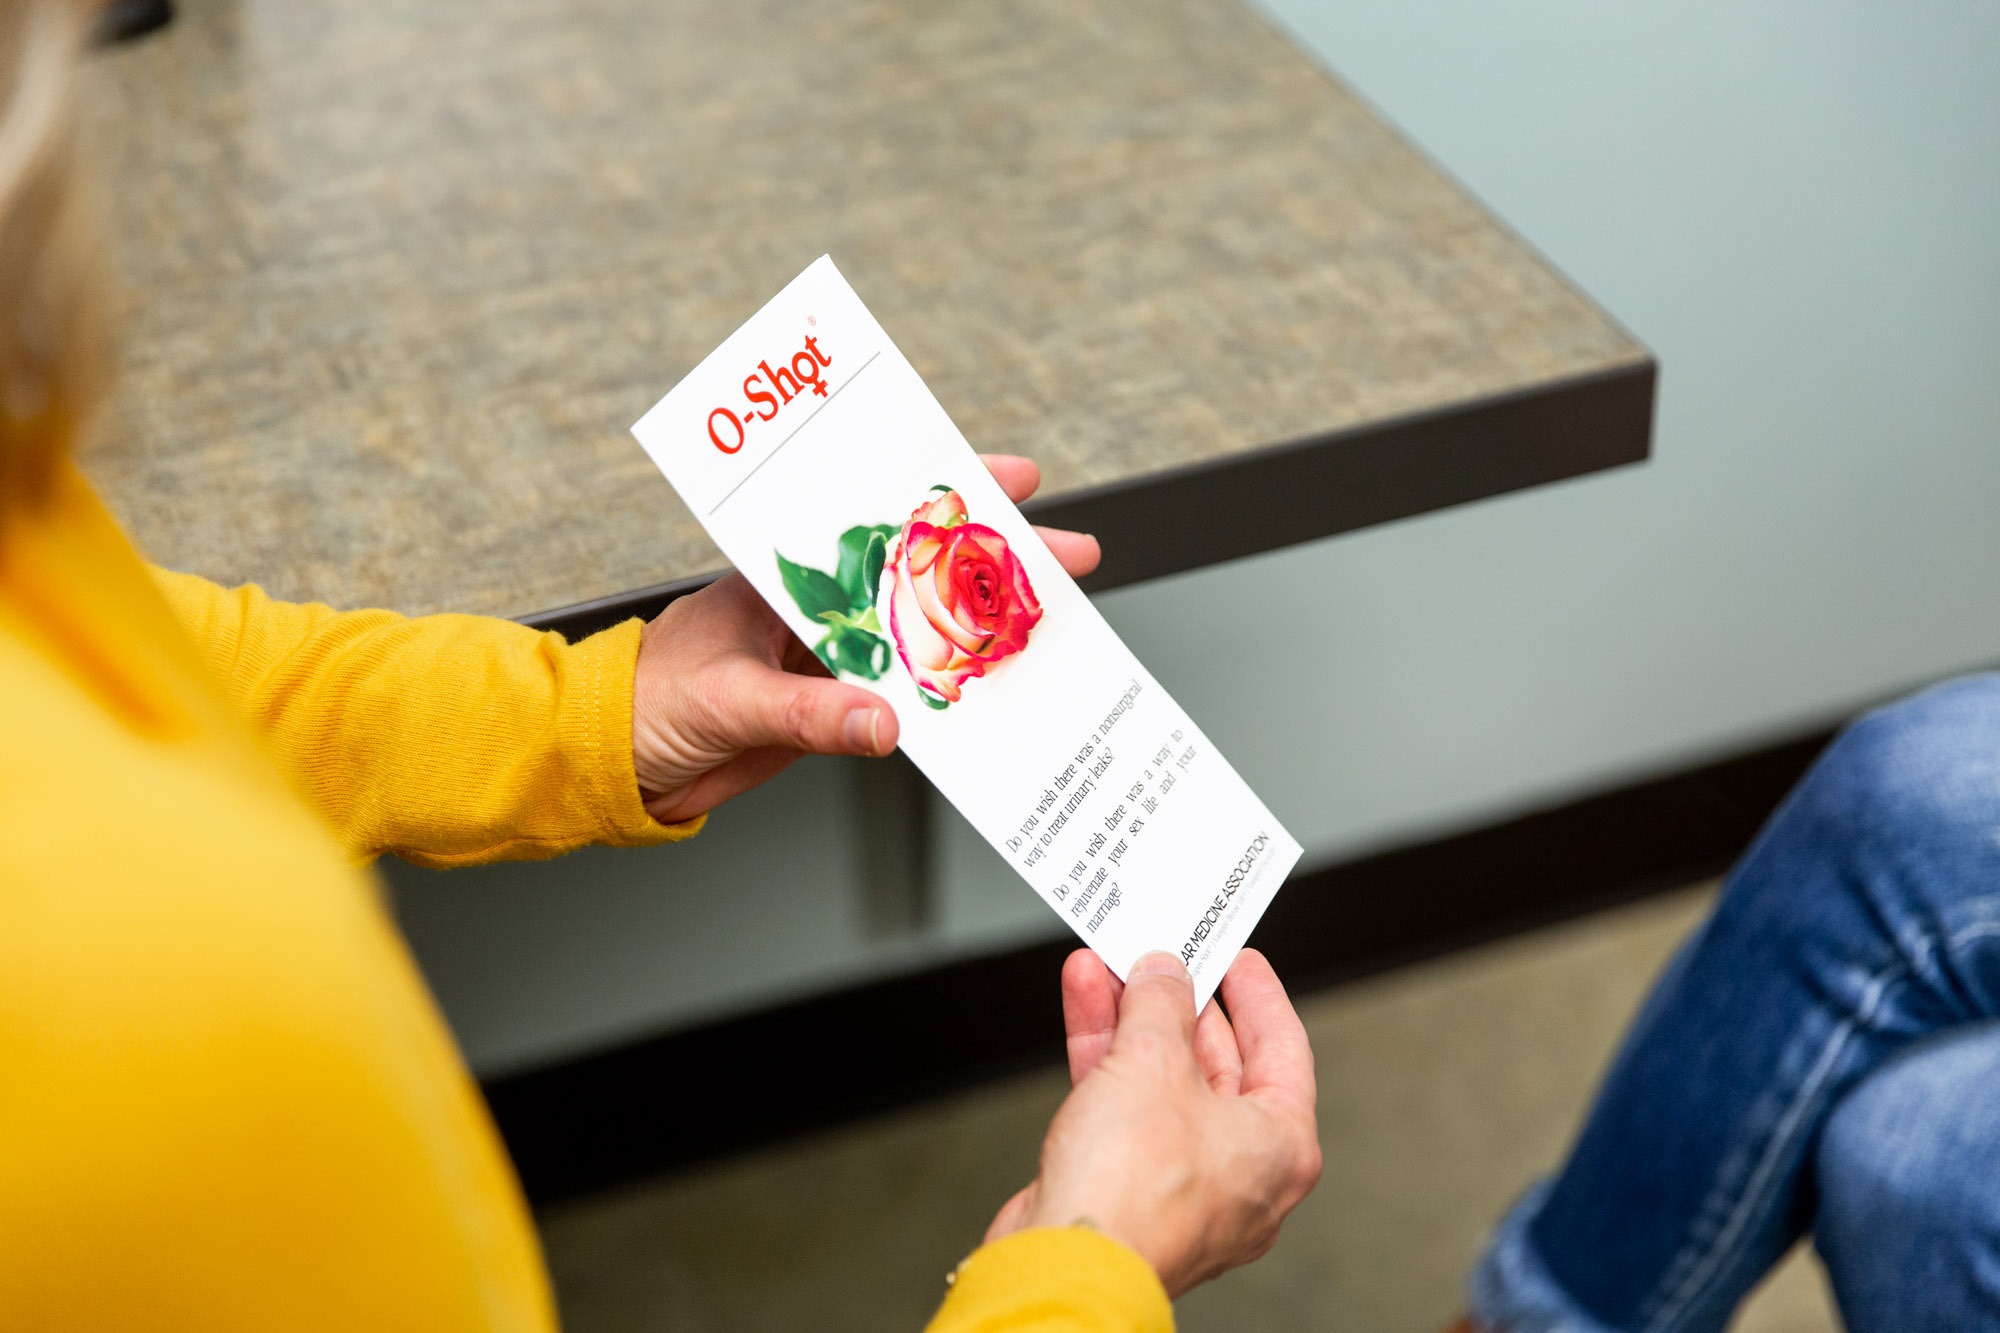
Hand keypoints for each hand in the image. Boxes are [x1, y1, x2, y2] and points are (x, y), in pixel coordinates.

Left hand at [630, 454, 1100, 822]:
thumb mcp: (727, 699)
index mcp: (784, 573)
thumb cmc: (642, 704)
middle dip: (997, 563)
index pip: (878, 521)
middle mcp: (815, 605)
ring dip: (984, 630)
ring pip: (923, 633)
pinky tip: (994, 695)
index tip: (1010, 482)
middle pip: (921, 573)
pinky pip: (905, 694)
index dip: (947, 498)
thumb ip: (808, 712)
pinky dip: (950, 695)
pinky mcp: (829, 707)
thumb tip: (884, 721)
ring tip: (1052, 627)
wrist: (610, 763)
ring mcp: (826, 656)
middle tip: (1069, 558)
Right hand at [983, 949, 1320, 1297]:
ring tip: (1107, 965)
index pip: (1283, 1048)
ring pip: (1161, 1081)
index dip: (1256, 994)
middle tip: (1160, 956)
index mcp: (1281, 1147)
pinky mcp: (1127, 1188)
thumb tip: (1162, 975)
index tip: (1236, 958)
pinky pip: (1125, 1106)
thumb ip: (1161, 1004)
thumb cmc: (1133, 1192)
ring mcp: (1182, 1184)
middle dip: (1178, 1002)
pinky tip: (1085, 1004)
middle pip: (1216, 1063)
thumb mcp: (1155, 1061)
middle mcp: (1240, 1172)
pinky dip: (1105, 1056)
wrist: (1064, 1262)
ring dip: (1131, 1020)